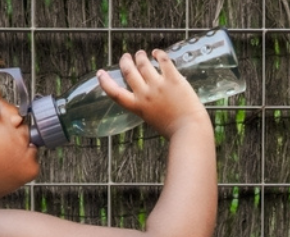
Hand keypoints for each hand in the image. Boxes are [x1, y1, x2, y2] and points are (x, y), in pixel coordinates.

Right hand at [96, 49, 211, 138]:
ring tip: (141, 54)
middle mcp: (145, 94)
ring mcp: (158, 85)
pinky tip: (157, 53)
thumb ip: (146, 106)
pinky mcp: (173, 79)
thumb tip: (145, 94)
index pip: (115, 92)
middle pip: (128, 71)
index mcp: (137, 106)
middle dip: (125, 61)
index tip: (100, 73)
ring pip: (143, 63)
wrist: (189, 129)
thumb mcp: (151, 119)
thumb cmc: (173, 129)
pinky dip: (158, 54)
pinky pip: (163, 60)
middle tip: (126, 57)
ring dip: (140, 56)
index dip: (105, 82)